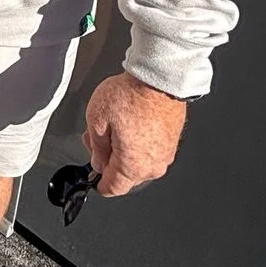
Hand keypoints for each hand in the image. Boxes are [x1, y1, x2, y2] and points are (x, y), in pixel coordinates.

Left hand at [83, 72, 186, 197]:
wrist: (160, 77)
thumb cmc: (131, 95)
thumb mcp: (96, 119)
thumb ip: (96, 147)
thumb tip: (98, 161)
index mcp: (133, 167)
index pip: (113, 189)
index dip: (98, 183)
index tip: (93, 176)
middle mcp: (153, 165)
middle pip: (126, 176)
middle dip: (109, 161)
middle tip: (96, 138)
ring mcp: (166, 154)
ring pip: (139, 163)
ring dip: (124, 151)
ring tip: (113, 126)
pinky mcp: (172, 141)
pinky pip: (151, 150)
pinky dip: (139, 143)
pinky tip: (130, 123)